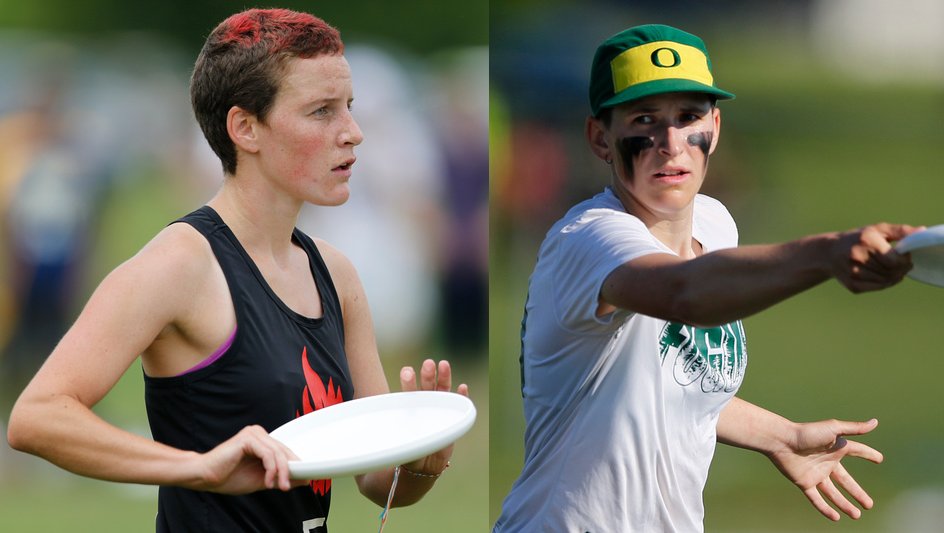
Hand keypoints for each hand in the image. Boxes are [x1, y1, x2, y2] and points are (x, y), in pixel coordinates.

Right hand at [195, 425, 306, 493]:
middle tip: (290, 486)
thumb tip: (302, 479)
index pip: (285, 451)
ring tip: (280, 486)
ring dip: (282, 472)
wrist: (205, 476)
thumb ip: (280, 477)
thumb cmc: (229, 476)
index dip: (295, 465)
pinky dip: (271, 469)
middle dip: (290, 470)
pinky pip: (267, 454)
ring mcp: (253, 434)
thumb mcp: (262, 479)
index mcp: (262, 440)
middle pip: (283, 451)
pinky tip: (268, 481)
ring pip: (277, 453)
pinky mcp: (247, 439)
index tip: (304, 478)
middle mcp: (258, 433)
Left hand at [398, 359, 469, 475]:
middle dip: (428, 375)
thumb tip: (379, 440)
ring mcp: (441, 410)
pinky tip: (462, 387)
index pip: (410, 393)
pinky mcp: (455, 419)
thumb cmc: (409, 450)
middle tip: (428, 363)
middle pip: (427, 387)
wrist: (424, 465)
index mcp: (411, 408)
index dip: (409, 382)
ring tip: (444, 364)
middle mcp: (426, 405)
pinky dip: (462, 396)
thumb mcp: (401, 444)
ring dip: (444, 378)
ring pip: (443, 391)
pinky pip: (460, 406)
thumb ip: (396, 438)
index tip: (407, 371)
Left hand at [767, 418, 882, 520]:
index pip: (857, 452)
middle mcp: (827, 462)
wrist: (782, 441)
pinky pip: (816, 499)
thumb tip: (875, 422)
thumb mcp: (834, 428)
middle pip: (846, 481)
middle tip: (869, 505)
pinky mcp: (804, 482)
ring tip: (857, 515)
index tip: (879, 459)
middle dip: (857, 493)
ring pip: (833, 493)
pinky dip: (825, 508)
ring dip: (844, 504)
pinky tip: (836, 518)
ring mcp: (816, 474)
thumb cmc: (808, 432)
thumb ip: (855, 428)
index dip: (868, 454)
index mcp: (836, 449)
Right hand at [831, 223, 920, 292]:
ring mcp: (853, 272)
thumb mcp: (878, 230)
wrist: (829, 252)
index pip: (894, 260)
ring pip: (886, 281)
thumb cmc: (859, 238)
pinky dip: (885, 283)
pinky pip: (877, 287)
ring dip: (894, 277)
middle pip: (891, 272)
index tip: (904, 255)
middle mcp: (857, 256)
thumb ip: (901, 231)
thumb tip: (922, 232)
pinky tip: (884, 276)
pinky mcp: (852, 285)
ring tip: (893, 270)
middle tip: (901, 264)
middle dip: (901, 269)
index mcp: (866, 240)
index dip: (905, 261)